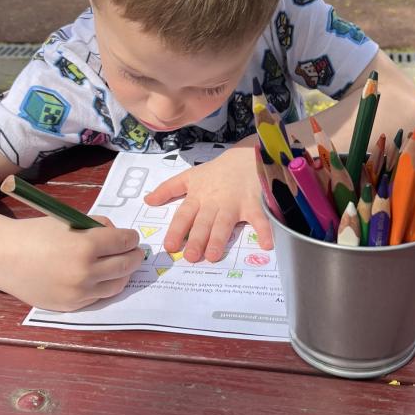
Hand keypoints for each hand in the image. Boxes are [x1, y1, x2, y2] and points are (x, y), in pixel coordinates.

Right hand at [0, 214, 143, 310]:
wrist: (2, 257)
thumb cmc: (33, 234)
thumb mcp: (67, 220)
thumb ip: (95, 226)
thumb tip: (116, 234)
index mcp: (85, 246)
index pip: (124, 242)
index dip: (131, 238)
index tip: (131, 237)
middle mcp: (85, 273)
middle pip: (126, 266)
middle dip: (133, 256)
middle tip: (135, 252)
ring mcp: (78, 293)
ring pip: (116, 285)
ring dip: (123, 274)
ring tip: (121, 266)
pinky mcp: (70, 306)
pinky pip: (97, 297)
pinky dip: (103, 287)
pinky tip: (101, 278)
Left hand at [144, 146, 272, 262]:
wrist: (246, 157)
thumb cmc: (217, 171)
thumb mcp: (190, 176)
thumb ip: (168, 189)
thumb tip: (147, 201)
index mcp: (198, 197)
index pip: (184, 215)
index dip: (177, 230)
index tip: (170, 246)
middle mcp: (214, 202)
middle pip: (203, 223)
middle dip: (197, 239)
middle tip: (190, 257)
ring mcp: (234, 204)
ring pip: (225, 223)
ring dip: (219, 239)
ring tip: (213, 256)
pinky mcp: (254, 204)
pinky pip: (259, 218)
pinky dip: (264, 230)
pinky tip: (266, 245)